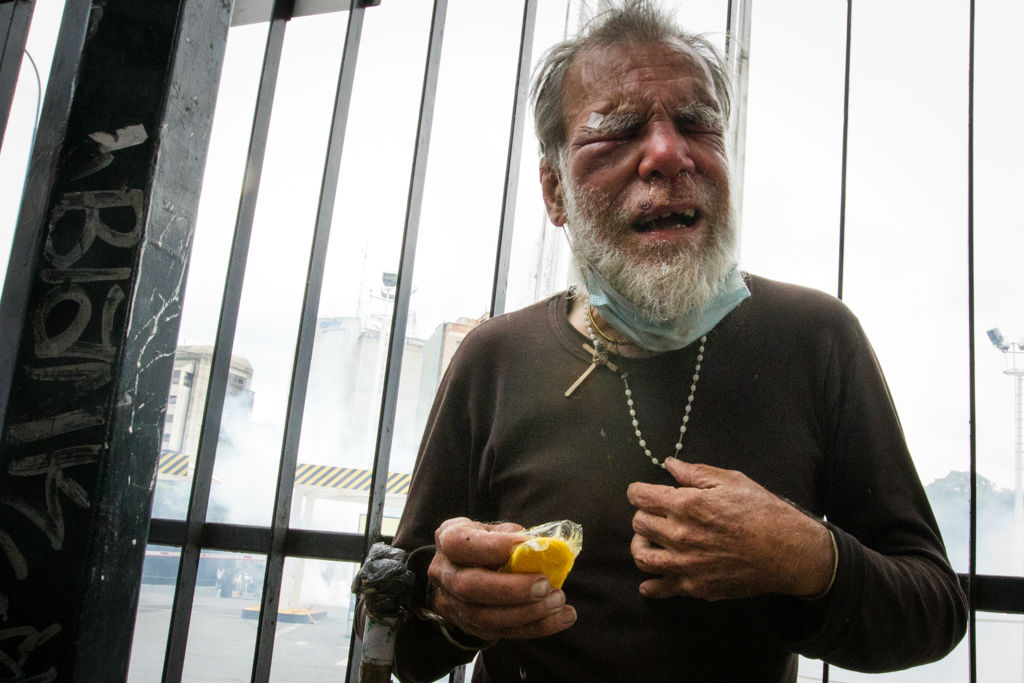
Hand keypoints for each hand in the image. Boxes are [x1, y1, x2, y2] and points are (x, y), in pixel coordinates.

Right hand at [426, 517, 577, 640]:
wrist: (463, 572)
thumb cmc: (485, 544)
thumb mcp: (494, 530)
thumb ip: (515, 536)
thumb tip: (548, 546)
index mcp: (449, 538)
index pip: (460, 544)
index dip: (493, 547)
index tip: (527, 546)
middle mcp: (445, 572)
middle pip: (469, 586)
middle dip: (511, 589)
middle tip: (545, 584)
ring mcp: (454, 604)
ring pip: (484, 617)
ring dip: (526, 612)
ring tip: (557, 601)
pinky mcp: (472, 627)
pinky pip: (503, 632)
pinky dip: (536, 626)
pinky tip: (562, 617)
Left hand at [627, 459, 833, 600]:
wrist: (787, 552)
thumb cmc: (762, 512)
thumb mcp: (731, 481)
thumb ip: (695, 472)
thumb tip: (669, 464)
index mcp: (686, 505)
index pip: (640, 496)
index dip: (639, 491)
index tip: (644, 492)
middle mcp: (679, 535)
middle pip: (638, 524)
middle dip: (644, 515)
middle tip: (656, 514)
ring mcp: (685, 564)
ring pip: (641, 556)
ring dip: (641, 545)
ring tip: (652, 541)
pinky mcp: (695, 586)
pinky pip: (659, 588)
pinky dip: (650, 585)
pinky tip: (651, 580)